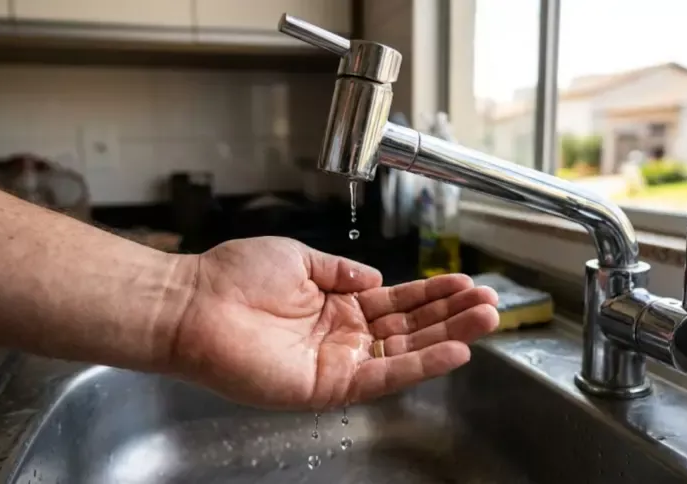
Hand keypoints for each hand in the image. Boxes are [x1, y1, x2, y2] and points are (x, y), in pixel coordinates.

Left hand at [172, 236, 498, 409]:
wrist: (195, 303)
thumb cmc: (235, 277)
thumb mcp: (298, 259)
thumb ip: (341, 270)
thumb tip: (377, 276)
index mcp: (335, 303)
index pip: (396, 301)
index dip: (432, 293)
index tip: (466, 282)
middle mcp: (342, 334)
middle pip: (409, 327)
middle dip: (451, 315)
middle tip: (491, 303)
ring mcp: (337, 361)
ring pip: (404, 350)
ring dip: (448, 337)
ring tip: (487, 320)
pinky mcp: (328, 385)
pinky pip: (382, 375)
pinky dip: (419, 365)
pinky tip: (453, 351)